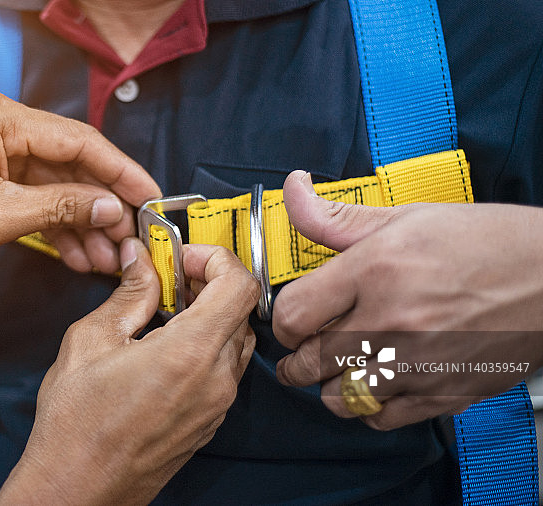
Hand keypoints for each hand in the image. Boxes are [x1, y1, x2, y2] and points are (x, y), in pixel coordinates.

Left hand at [0, 90, 160, 279]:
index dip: (121, 172)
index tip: (150, 197)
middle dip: (100, 207)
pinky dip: (52, 224)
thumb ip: (62, 206)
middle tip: (128, 239)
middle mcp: (2, 126)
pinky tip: (75, 254)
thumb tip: (111, 207)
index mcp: (4, 118)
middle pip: (71, 165)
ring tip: (103, 259)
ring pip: (53, 186)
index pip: (81, 142)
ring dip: (79, 222)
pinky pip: (31, 197)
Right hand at [0, 239, 258, 504]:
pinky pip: (224, 370)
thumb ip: (128, 295)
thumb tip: (142, 262)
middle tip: (170, 279)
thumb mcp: (91, 341)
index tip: (183, 258)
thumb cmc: (76, 425)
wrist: (77, 488)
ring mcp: (217, 405)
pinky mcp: (209, 422)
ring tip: (166, 313)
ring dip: (210, 316)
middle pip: (241, 310)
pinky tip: (167, 347)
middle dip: (209, 284)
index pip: (240, 285)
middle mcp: (214, 381)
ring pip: (235, 340)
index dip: (216, 258)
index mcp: (189, 354)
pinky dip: (206, 346)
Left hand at [272, 170, 542, 429]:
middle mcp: (391, 320)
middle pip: (309, 363)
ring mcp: (418, 363)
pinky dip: (370, 408)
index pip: (293, 314)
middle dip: (296, 360)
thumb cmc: (484, 242)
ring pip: (339, 399)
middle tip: (301, 353)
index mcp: (376, 269)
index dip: (282, 321)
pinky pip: (381, 419)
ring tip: (338, 370)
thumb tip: (292, 190)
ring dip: (331, 387)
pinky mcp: (444, 393)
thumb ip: (337, 217)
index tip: (291, 322)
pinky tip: (376, 385)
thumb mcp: (405, 217)